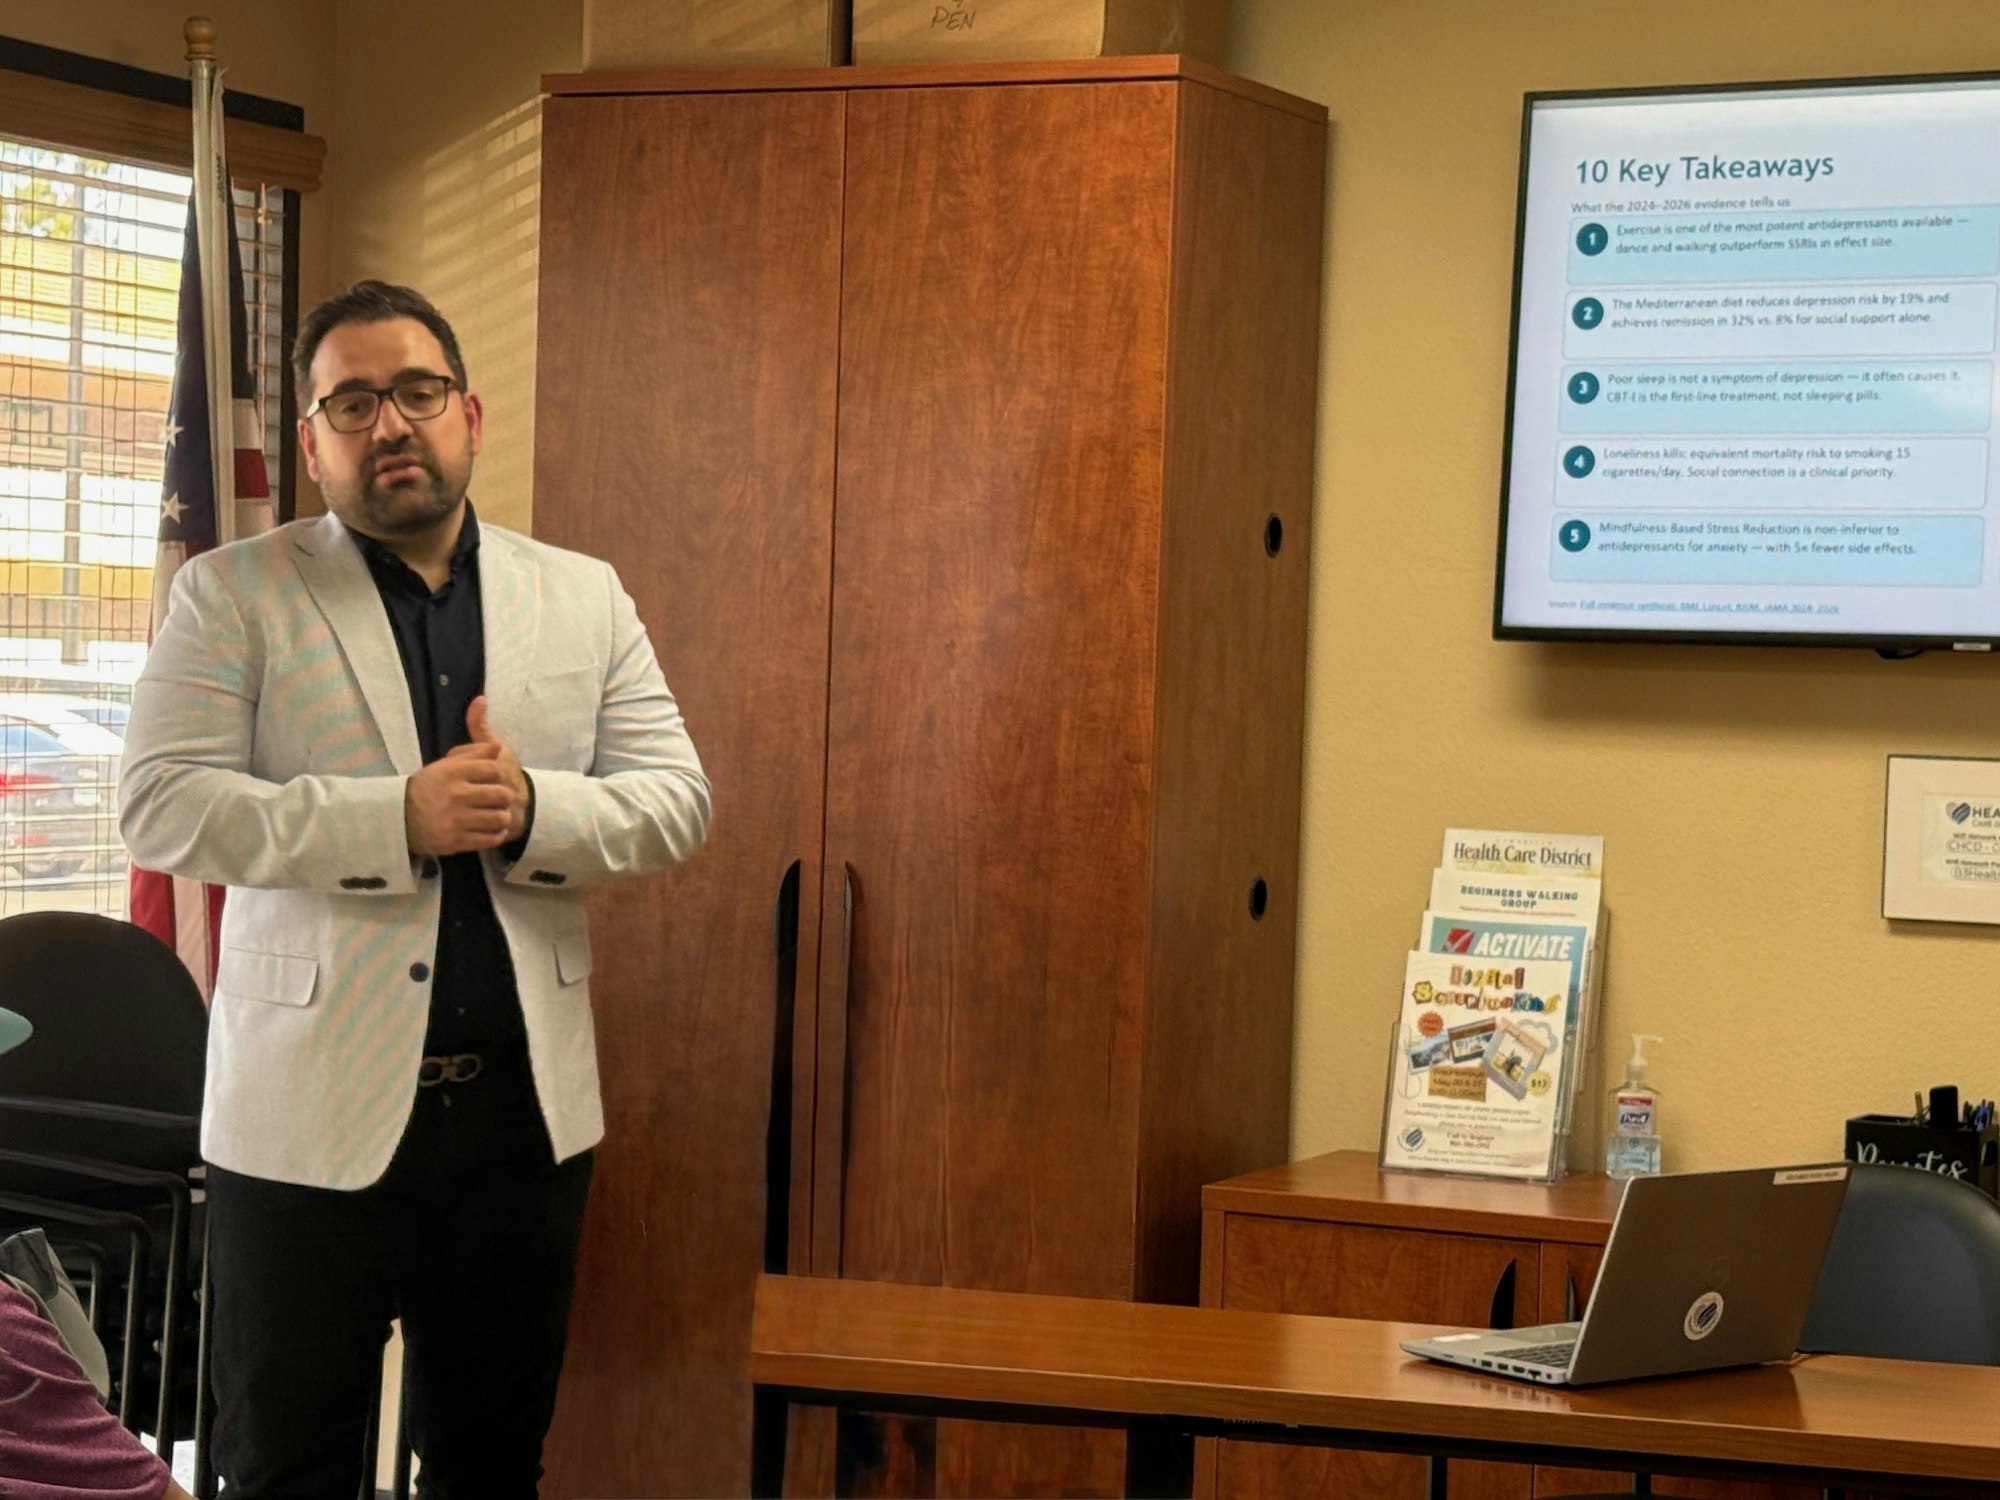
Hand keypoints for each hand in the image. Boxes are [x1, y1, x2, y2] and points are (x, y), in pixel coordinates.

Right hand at [403, 697, 528, 854]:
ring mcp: (456, 820)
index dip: (499, 774)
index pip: (493, 770)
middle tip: (501, 799)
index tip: (495, 779)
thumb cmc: (427, 787)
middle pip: (501, 794)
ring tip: (499, 815)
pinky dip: (497, 835)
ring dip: (504, 817)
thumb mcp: (445, 765)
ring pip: (498, 818)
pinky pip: (489, 839)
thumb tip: (498, 747)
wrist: (399, 817)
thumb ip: (473, 754)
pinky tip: (495, 830)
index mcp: (452, 773)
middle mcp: (456, 795)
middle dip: (505, 796)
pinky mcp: (456, 841)